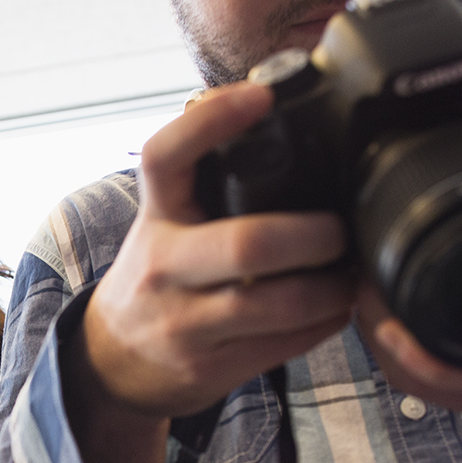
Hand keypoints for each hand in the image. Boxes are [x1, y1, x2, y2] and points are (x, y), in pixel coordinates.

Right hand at [78, 81, 356, 418]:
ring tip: (349, 272)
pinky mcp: (212, 366)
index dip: (211, 121)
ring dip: (333, 287)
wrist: (113, 361)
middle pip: (248, 244)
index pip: (165, 157)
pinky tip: (334, 307)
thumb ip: (205, 181)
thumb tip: (272, 110)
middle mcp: (164, 268)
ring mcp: (186, 323)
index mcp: (156, 218)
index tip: (261, 96)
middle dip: (314, 235)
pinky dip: (326, 322)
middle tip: (338, 229)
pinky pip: (286, 344)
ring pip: (281, 304)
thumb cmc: (156, 278)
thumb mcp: (163, 222)